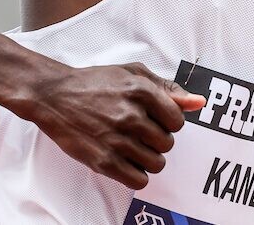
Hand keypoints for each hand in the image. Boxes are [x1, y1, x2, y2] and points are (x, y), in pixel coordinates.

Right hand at [13, 62, 205, 188]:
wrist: (54, 96)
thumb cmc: (95, 83)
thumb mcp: (133, 74)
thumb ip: (169, 88)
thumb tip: (199, 103)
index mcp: (142, 90)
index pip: (177, 121)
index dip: (168, 122)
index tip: (155, 120)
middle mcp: (131, 115)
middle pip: (168, 143)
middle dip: (157, 140)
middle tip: (139, 132)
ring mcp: (117, 139)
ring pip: (156, 163)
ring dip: (148, 158)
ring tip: (132, 146)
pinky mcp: (103, 161)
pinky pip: (139, 180)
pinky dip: (137, 174)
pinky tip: (127, 161)